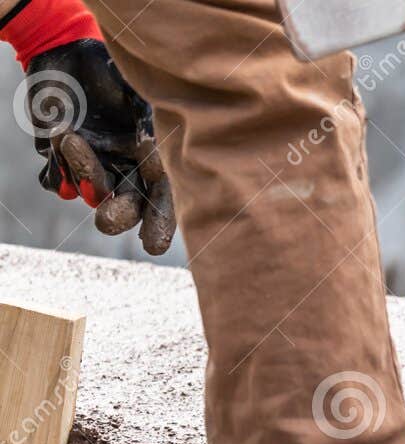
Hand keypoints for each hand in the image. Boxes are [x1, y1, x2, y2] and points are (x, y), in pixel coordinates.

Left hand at [21, 37, 173, 254]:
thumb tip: (149, 156)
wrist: (65, 51)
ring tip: (69, 137)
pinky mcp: (61, 160)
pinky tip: (60, 135)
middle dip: (119, 216)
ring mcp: (94, 165)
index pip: (162, 196)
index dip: (160, 222)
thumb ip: (147, 124)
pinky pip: (58, 182)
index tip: (153, 245)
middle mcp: (125, 166)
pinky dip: (56, 167)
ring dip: (82, 172)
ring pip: (91, 192)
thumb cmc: (109, 70)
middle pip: (128, 207)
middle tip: (105, 221)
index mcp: (152, 155)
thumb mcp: (137, 93)